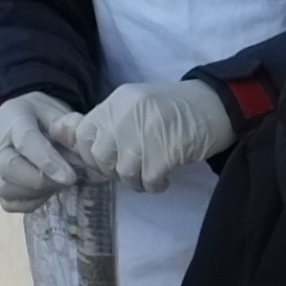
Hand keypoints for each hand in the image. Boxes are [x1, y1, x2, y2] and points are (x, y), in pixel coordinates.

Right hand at [0, 89, 87, 210]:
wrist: (9, 120)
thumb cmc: (38, 116)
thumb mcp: (55, 111)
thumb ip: (67, 128)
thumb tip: (81, 149)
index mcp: (13, 119)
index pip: (26, 142)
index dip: (48, 161)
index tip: (70, 177)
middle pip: (10, 168)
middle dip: (44, 180)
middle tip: (68, 179)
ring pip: (7, 189)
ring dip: (38, 192)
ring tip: (58, 182)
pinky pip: (9, 202)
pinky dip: (31, 201)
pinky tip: (46, 190)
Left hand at [75, 77, 238, 188]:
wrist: (220, 105)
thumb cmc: (179, 108)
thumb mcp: (138, 106)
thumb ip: (109, 122)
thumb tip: (65, 137)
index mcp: (118, 101)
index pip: (83, 134)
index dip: (90, 154)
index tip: (108, 160)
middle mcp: (127, 114)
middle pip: (99, 157)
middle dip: (112, 170)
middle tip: (134, 168)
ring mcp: (145, 133)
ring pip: (123, 172)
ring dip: (137, 180)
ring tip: (153, 172)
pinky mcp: (164, 152)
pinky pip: (147, 181)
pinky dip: (155, 184)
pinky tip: (166, 176)